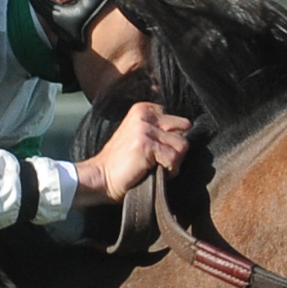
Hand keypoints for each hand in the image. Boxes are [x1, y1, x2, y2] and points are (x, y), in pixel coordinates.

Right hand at [73, 101, 193, 202]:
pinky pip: (174, 158)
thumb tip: (187, 136)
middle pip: (184, 129)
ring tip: (155, 167)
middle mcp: (144, 114)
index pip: (179, 121)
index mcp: (143, 109)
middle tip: (158, 160)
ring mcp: (144, 128)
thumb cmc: (121, 164)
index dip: (172, 139)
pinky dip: (169, 171)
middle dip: (176, 148)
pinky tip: (152, 172)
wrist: (99, 178)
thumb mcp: (140, 137)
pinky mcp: (146, 144)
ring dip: (173, 162)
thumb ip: (159, 131)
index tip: (157, 151)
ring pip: (182, 145)